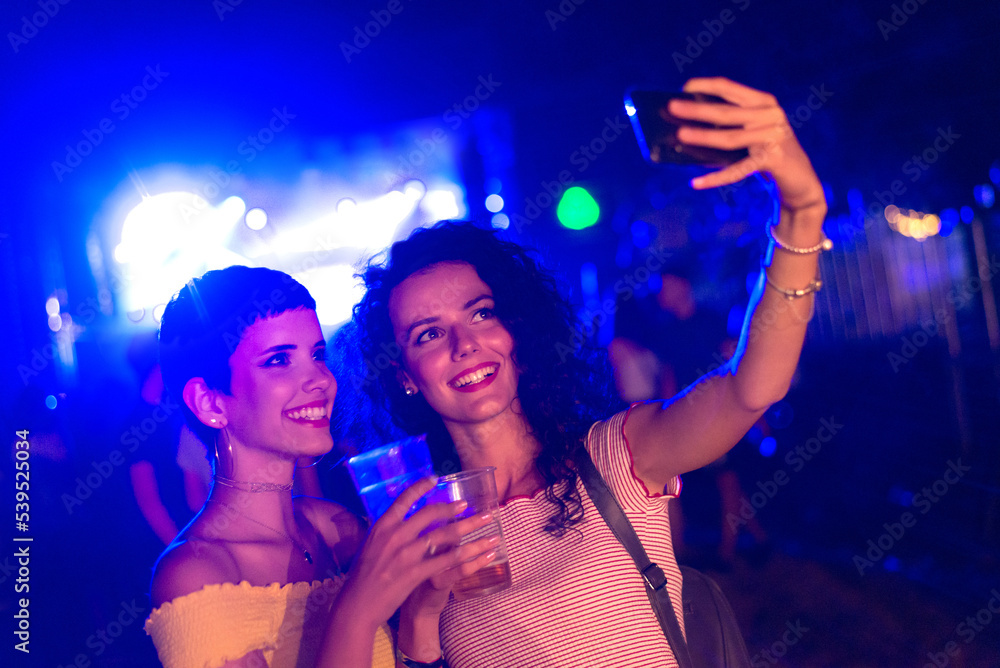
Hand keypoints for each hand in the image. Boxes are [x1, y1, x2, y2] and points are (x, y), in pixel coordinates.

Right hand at [336, 477, 494, 627]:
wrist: (357, 604)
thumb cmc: (362, 575)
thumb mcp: (371, 544)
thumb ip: (388, 531)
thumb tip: (400, 518)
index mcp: (382, 525)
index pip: (404, 499)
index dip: (421, 487)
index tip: (435, 478)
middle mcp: (395, 535)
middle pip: (431, 513)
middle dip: (453, 508)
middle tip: (467, 505)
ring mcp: (406, 554)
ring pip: (445, 535)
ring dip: (468, 527)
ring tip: (483, 522)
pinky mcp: (416, 573)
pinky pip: (446, 560)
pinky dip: (464, 555)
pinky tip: (477, 552)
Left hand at [666, 77, 825, 213]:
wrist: (800, 179)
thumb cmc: (767, 152)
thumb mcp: (752, 131)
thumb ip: (730, 124)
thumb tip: (688, 126)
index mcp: (763, 102)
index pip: (730, 88)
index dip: (705, 86)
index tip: (683, 88)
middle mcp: (770, 115)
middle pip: (726, 113)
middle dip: (696, 110)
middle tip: (672, 108)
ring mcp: (773, 137)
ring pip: (730, 138)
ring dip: (703, 137)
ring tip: (680, 136)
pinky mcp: (772, 160)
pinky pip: (737, 170)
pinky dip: (715, 178)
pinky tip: (696, 183)